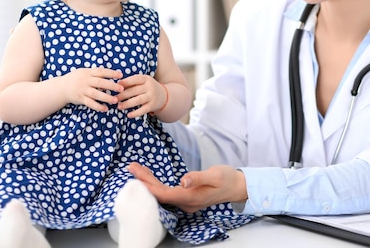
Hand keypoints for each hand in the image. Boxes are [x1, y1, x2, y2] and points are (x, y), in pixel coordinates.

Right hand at [62, 67, 123, 111]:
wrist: (62, 87)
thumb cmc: (78, 78)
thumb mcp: (85, 72)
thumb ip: (96, 73)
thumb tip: (112, 73)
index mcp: (88, 73)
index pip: (101, 71)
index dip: (111, 73)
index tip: (121, 75)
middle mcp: (85, 81)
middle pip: (100, 83)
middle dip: (111, 86)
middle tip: (121, 89)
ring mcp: (83, 90)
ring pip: (96, 94)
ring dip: (106, 98)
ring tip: (115, 100)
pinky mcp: (81, 99)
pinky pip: (90, 103)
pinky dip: (98, 106)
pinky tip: (105, 109)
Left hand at [116, 74, 166, 117]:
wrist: (164, 96)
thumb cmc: (147, 88)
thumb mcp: (142, 82)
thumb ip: (131, 83)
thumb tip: (116, 86)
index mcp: (146, 79)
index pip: (135, 79)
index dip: (125, 82)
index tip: (116, 86)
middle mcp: (150, 87)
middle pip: (135, 90)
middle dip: (123, 95)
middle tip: (114, 99)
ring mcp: (152, 96)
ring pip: (138, 100)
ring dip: (127, 104)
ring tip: (119, 106)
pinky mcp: (153, 106)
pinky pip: (143, 110)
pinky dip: (136, 113)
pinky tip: (128, 115)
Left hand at [128, 162, 247, 212]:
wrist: (237, 187)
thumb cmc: (227, 179)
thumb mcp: (215, 175)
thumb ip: (198, 177)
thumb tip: (183, 180)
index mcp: (192, 198)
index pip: (165, 193)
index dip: (149, 185)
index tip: (137, 175)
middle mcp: (186, 203)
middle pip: (161, 194)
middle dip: (144, 181)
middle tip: (131, 167)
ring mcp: (186, 202)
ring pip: (163, 194)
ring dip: (149, 183)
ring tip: (136, 170)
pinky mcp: (187, 197)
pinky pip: (168, 192)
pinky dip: (157, 184)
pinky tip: (150, 177)